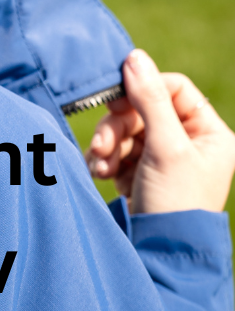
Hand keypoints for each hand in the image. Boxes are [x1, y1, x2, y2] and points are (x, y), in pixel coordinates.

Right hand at [86, 49, 234, 213]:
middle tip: (103, 143)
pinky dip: (105, 160)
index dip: (144, 90)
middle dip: (118, 126)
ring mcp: (163, 160)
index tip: (117, 101)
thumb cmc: (175, 201)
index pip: (174, 89)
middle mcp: (189, 144)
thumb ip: (149, 99)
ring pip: (126, 131)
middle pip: (144, 110)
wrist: (160, 254)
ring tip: (101, 164)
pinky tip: (101, 174)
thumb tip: (134, 56)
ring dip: (108, 144)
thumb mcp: (165, 146)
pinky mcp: (140, 175)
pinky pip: (117, 152)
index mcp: (209, 134)